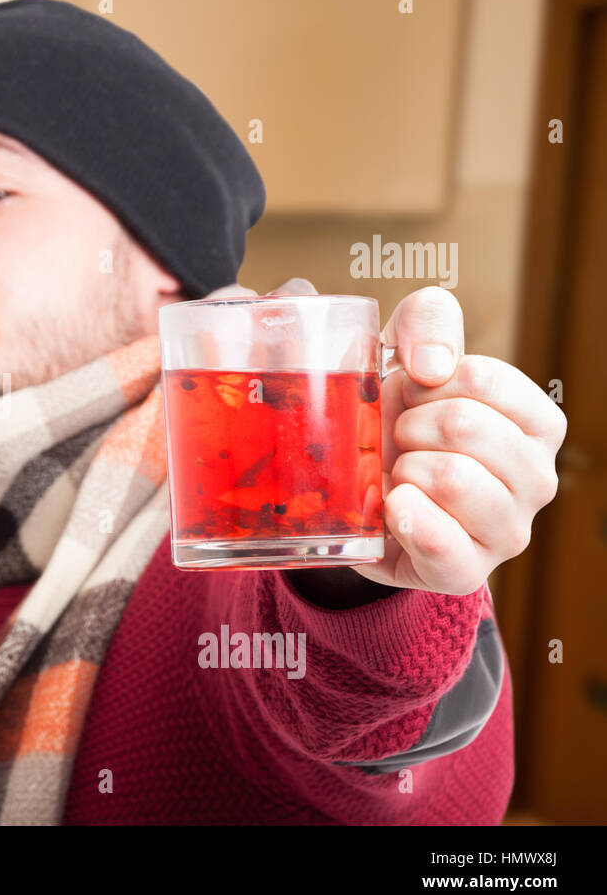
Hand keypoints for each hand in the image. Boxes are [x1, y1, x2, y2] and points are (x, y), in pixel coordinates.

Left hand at [205, 279, 566, 594]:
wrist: (357, 498)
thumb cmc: (392, 418)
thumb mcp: (405, 355)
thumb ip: (427, 322)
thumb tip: (432, 365)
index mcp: (536, 422)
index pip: (482, 378)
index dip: (425, 381)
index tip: (411, 396)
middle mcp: (537, 478)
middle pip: (466, 425)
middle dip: (409, 425)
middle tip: (398, 441)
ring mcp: (507, 531)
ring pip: (454, 478)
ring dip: (403, 468)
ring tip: (397, 475)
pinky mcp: (465, 572)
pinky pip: (443, 545)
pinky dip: (408, 520)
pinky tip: (392, 507)